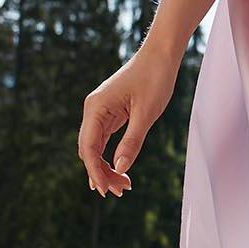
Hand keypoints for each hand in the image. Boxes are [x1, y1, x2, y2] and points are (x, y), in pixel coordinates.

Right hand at [79, 46, 178, 196]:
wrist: (160, 55)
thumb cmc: (155, 79)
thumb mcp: (146, 113)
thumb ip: (132, 141)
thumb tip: (119, 167)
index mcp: (96, 108)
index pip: (88, 147)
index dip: (95, 171)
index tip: (105, 190)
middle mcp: (93, 110)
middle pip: (89, 150)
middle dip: (101, 173)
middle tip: (120, 192)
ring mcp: (100, 111)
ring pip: (96, 146)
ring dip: (106, 167)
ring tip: (122, 186)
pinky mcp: (110, 113)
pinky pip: (104, 139)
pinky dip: (110, 155)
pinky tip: (118, 170)